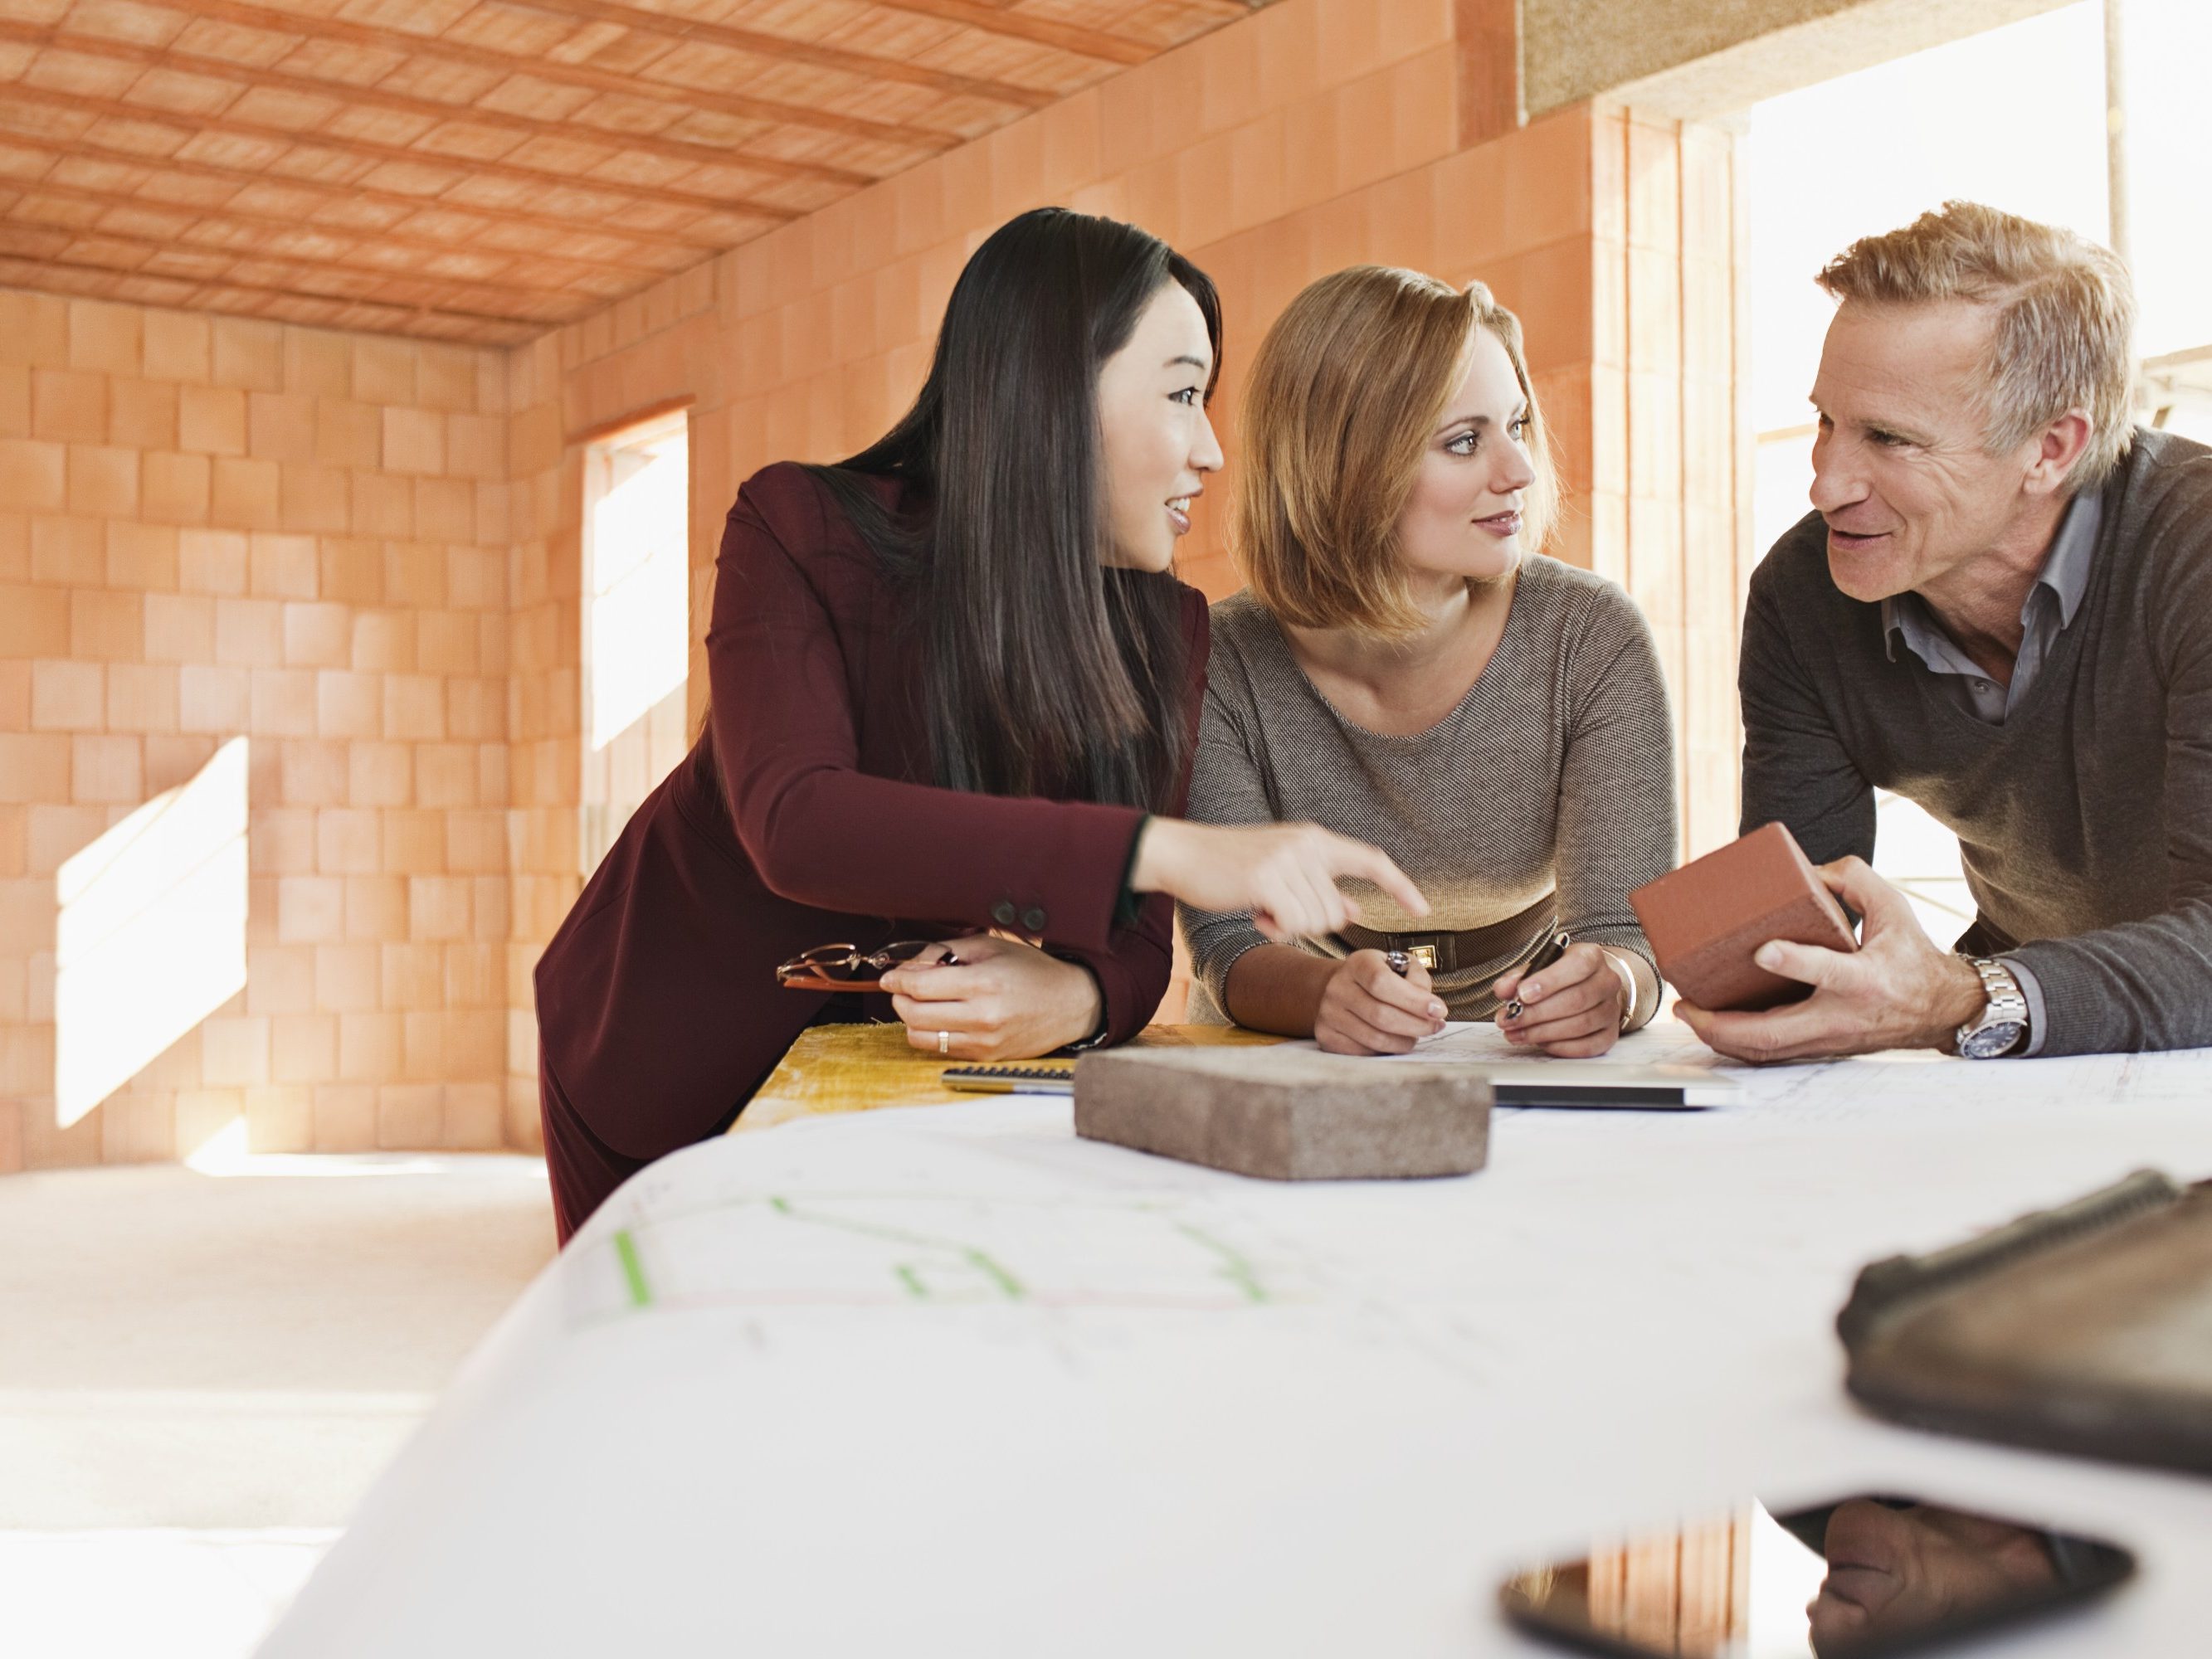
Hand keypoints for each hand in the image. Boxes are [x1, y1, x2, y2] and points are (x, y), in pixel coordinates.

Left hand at [880, 934, 1103, 1060]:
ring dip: (912, 1019)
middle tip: (903, 988)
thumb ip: (947, 951)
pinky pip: (941, 1049)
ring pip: (921, 1037)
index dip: (897, 980)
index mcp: (983, 983)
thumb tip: (911, 966)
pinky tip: (942, 1017)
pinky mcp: (986, 1057)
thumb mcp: (990, 946)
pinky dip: (932, 1033)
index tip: (890, 977)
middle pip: (914, 1014)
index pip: (921, 987)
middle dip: (900, 999)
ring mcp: (983, 1042)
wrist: (1071, 1003)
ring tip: (923, 1004)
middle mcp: (982, 1016)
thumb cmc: (1033, 971)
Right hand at [1131, 818, 1428, 941]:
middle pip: (1337, 910)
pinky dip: (1276, 929)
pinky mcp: (1265, 878)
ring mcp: (1287, 859)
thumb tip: (1356, 909)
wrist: (1182, 854)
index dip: (1401, 887)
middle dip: (1311, 923)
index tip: (1424, 910)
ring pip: (1315, 920)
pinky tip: (1256, 913)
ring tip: (1264, 908)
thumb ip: (1321, 887)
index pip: (1371, 860)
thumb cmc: (1230, 866)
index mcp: (1315, 839)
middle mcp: (1307, 845)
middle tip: (1278, 912)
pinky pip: (1292, 924)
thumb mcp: (1283, 870)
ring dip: (1289, 927)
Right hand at [1315, 950, 1448, 1054]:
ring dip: (1404, 1041)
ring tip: (1416, 1035)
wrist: (1343, 989)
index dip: (1414, 1000)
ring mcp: (1328, 1013)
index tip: (1439, 1010)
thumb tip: (1431, 1010)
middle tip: (1435, 1027)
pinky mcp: (1326, 1036)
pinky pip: (1364, 1052)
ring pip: (1375, 1038)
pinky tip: (1395, 1041)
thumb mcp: (1400, 967)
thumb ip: (1418, 981)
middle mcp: (1337, 987)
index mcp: (1358, 963)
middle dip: (1417, 1025)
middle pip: (1381, 1015)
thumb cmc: (1380, 978)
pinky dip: (1386, 1051)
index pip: (1382, 982)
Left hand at [1492, 942, 1629, 1056]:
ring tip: (1515, 1033)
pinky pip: (1587, 1046)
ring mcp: (1611, 1010)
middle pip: (1575, 1000)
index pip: (1577, 966)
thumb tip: (1503, 989)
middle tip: (1509, 1019)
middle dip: (1536, 1013)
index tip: (1522, 994)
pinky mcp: (1610, 1035)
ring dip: (1542, 1032)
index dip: (1549, 982)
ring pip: (1580, 1025)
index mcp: (1591, 957)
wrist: (1589, 986)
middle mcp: (1607, 982)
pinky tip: (1539, 1042)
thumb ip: (1519, 976)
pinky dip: (1559, 1047)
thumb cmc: (1561, 976)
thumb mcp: (1539, 967)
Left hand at [1672, 857, 1984, 1062]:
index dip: (1794, 962)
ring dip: (1720, 1037)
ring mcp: (1827, 1038)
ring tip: (1686, 1014)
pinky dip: (1736, 1043)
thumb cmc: (1912, 960)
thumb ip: (1854, 880)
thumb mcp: (1894, 909)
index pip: (1827, 971)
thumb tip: (1808, 870)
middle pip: (1775, 1032)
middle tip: (1686, 1003)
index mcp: (1864, 978)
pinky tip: (1710, 1026)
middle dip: (1723, 1024)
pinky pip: (1771, 1053)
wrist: (1939, 1010)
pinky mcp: (1819, 1047)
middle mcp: (1842, 1014)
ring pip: (1766, 1051)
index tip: (1762, 950)